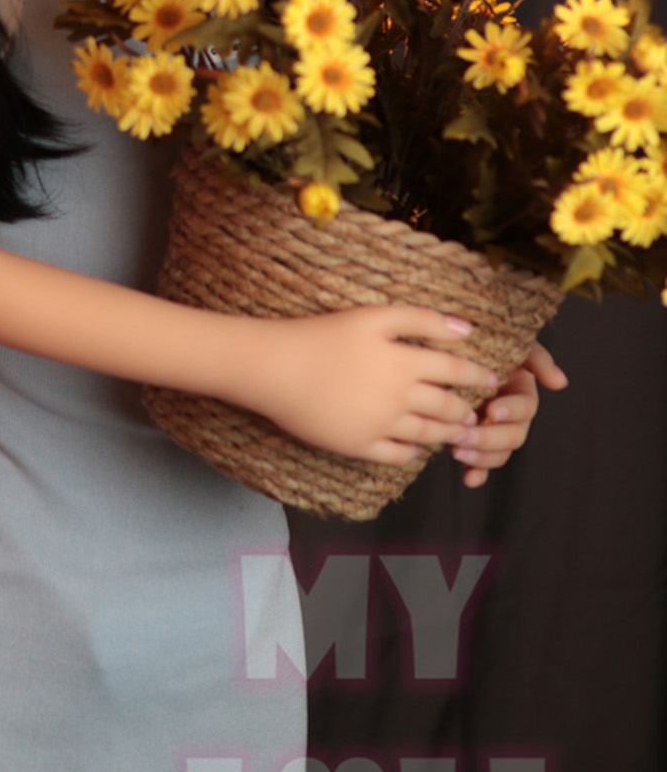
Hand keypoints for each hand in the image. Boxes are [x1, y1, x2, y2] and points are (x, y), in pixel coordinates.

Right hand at [227, 303, 500, 464]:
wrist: (276, 368)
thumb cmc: (322, 334)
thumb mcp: (373, 316)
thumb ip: (422, 320)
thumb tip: (466, 329)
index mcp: (405, 363)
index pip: (456, 371)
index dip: (479, 375)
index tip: (494, 379)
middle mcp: (399, 398)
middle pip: (447, 407)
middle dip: (468, 411)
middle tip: (478, 414)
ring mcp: (380, 426)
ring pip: (428, 434)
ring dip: (449, 434)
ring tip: (459, 434)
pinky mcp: (359, 446)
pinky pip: (398, 455)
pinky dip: (414, 453)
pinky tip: (419, 449)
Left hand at [451, 339, 565, 487]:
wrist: (450, 350)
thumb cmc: (483, 342)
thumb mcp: (511, 343)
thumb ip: (537, 359)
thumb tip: (560, 383)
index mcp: (522, 392)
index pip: (525, 407)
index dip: (511, 410)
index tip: (491, 410)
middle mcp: (512, 416)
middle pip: (512, 436)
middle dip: (489, 438)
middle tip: (463, 436)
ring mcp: (494, 431)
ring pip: (499, 454)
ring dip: (481, 458)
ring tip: (455, 451)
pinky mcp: (476, 443)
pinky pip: (482, 465)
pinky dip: (477, 474)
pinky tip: (468, 480)